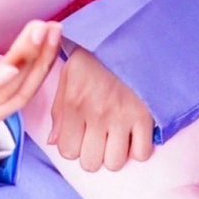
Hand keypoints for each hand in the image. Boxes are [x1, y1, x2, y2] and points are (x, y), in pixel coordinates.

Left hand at [48, 46, 153, 169]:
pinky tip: (134, 135)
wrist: (128, 35)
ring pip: (114, 163)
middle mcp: (95, 114)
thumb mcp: (69, 75)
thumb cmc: (95, 56)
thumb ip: (58, 110)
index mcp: (74, 103)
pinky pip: (141, 154)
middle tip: (99, 139)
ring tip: (117, 138)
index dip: (74, 147)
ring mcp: (121, 116)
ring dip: (115, 154)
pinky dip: (138, 149)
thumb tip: (53, 142)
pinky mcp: (144, 115)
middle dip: (93, 155)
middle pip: (90, 163)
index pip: (67, 151)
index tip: (81, 136)